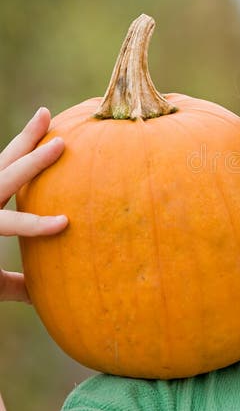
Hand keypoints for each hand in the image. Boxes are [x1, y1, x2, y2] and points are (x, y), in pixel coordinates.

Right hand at [0, 108, 67, 301]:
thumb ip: (12, 283)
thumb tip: (40, 294)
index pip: (5, 168)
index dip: (24, 143)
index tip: (45, 118)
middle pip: (4, 166)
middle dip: (28, 140)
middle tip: (50, 115)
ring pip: (2, 184)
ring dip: (31, 164)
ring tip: (59, 146)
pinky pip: (5, 225)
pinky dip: (32, 225)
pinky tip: (61, 224)